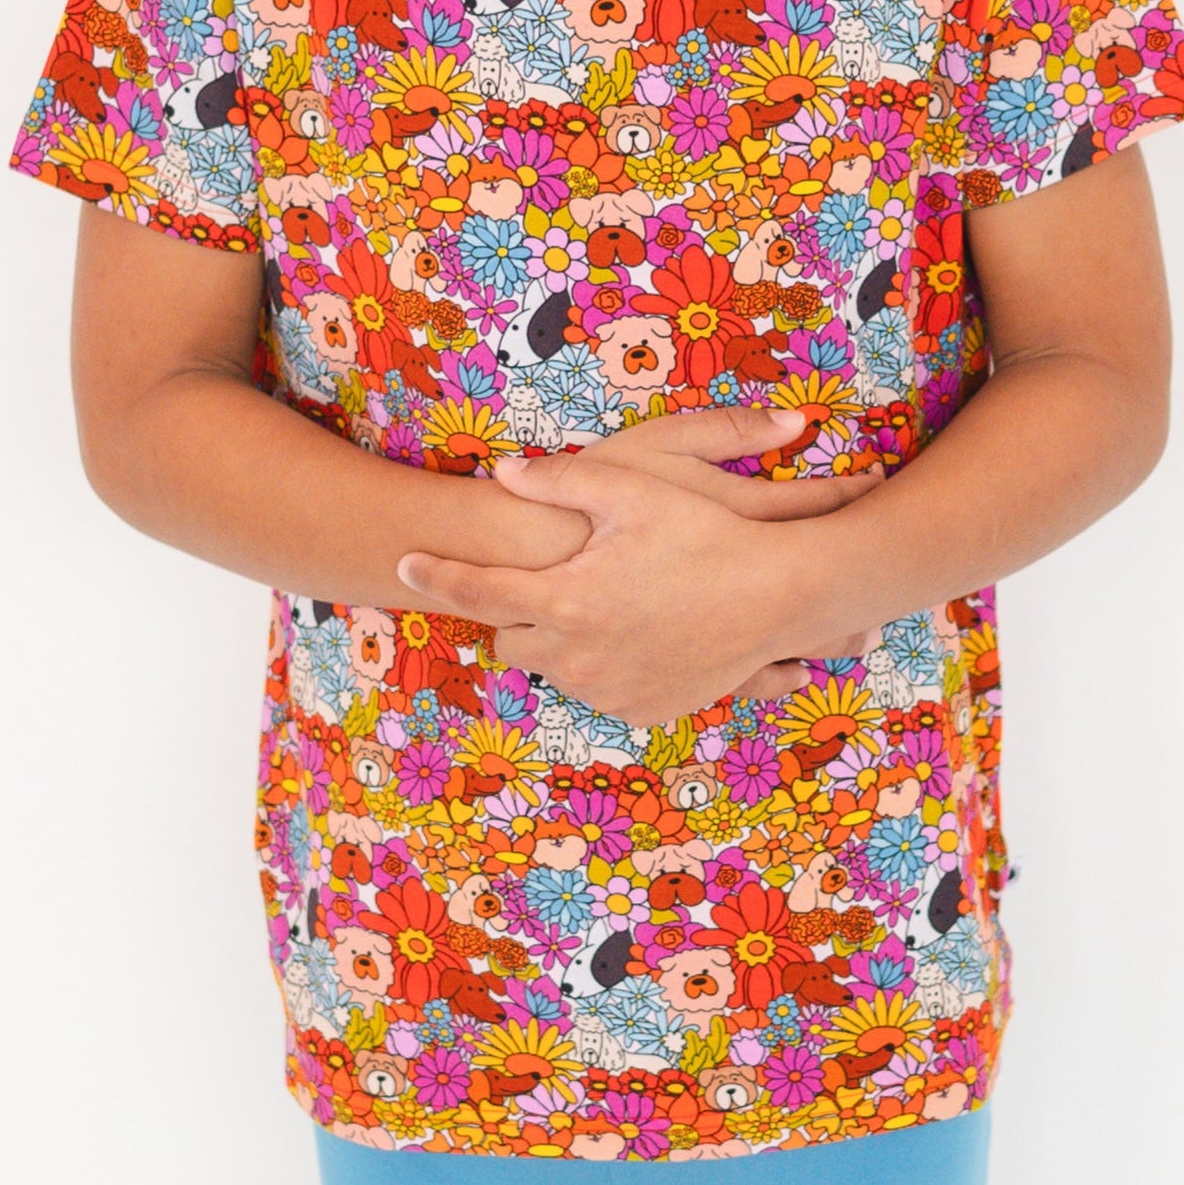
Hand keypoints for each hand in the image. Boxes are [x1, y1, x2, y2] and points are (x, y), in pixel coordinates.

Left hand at [394, 406, 881, 724]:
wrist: (779, 596)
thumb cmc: (706, 534)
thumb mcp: (632, 489)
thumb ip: (558, 481)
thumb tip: (501, 474)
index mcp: (564, 598)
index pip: (476, 589)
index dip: (435, 574)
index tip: (404, 562)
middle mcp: (576, 654)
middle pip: (507, 641)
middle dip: (512, 614)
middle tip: (537, 582)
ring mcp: (609, 689)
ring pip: (554, 668)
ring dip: (561, 638)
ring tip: (598, 601)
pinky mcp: (642, 709)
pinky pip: (599, 688)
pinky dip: (603, 663)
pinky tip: (635, 630)